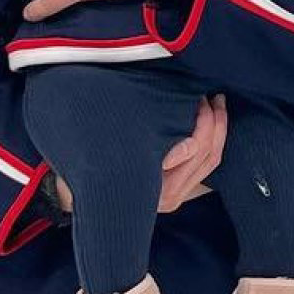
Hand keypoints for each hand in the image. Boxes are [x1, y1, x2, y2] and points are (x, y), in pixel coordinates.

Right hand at [46, 95, 222, 217]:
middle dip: (214, 122)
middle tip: (210, 95)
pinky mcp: (177, 190)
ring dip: (217, 129)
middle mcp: (169, 198)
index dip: (202, 122)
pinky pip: (205, 164)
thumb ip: (143, 147)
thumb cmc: (90, 165)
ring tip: (214, 102)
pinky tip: (210, 119)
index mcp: (156, 191)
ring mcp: (175, 196)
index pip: (195, 152)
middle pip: (208, 155)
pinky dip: (212, 139)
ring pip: (211, 160)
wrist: (76, 191)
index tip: (196, 96)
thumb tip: (187, 145)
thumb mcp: (111, 150)